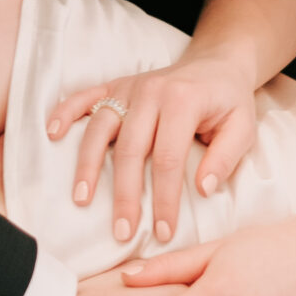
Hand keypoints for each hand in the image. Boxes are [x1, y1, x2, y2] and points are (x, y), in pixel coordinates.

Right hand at [48, 51, 259, 246]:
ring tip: (81, 199)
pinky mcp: (115, 84)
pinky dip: (65, 112)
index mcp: (183, 102)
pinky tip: (52, 133)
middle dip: (125, 195)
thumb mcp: (243, 128)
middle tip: (123, 231)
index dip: (164, 199)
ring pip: (100, 127)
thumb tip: (202, 189)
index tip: (163, 232)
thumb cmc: (229, 102)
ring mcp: (129, 87)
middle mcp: (151, 92)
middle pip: (130, 149)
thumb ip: (225, 158)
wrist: (217, 63)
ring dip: (88, 165)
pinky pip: (84, 96)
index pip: (168, 159)